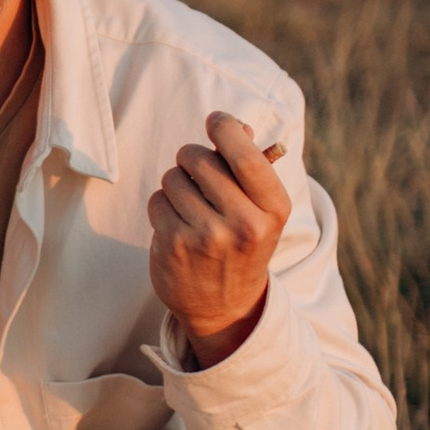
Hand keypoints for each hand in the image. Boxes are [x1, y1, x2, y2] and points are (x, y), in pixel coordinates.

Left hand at [147, 111, 289, 367]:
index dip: (225, 127)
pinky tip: (177, 225)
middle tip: (199, 176)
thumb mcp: (262, 210)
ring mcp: (207, 236)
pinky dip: (163, 206)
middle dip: (193, 159)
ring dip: (176, 185)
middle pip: (199, 159)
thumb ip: (252, 166)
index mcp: (273, 209)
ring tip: (192, 209)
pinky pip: (157, 200)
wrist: (225, 306)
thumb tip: (236, 126)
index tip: (216, 122)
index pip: (244, 153)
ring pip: (173, 177)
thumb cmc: (243, 244)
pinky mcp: (174, 245)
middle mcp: (244, 223)